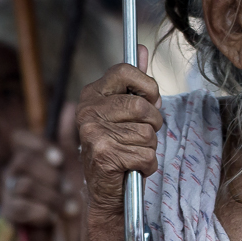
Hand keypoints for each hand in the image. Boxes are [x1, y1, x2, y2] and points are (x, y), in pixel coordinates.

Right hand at [1, 122, 83, 228]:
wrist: (69, 236)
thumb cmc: (72, 197)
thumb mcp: (75, 167)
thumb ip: (70, 138)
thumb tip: (70, 106)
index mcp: (30, 156)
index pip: (20, 139)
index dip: (38, 145)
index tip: (59, 161)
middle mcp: (14, 170)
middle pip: (23, 161)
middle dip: (51, 178)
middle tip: (70, 191)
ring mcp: (8, 191)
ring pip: (24, 185)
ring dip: (52, 199)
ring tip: (68, 209)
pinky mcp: (8, 212)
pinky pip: (20, 206)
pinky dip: (41, 214)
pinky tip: (52, 218)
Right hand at [75, 49, 159, 225]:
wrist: (104, 191)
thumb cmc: (119, 146)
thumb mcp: (124, 111)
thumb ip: (133, 82)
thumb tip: (140, 49)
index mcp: (92, 93)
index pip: (125, 70)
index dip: (147, 86)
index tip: (150, 100)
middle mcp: (88, 110)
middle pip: (143, 106)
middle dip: (154, 124)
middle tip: (143, 135)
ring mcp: (93, 132)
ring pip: (148, 133)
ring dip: (150, 148)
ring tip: (132, 153)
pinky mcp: (103, 154)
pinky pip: (146, 154)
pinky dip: (148, 165)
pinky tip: (132, 167)